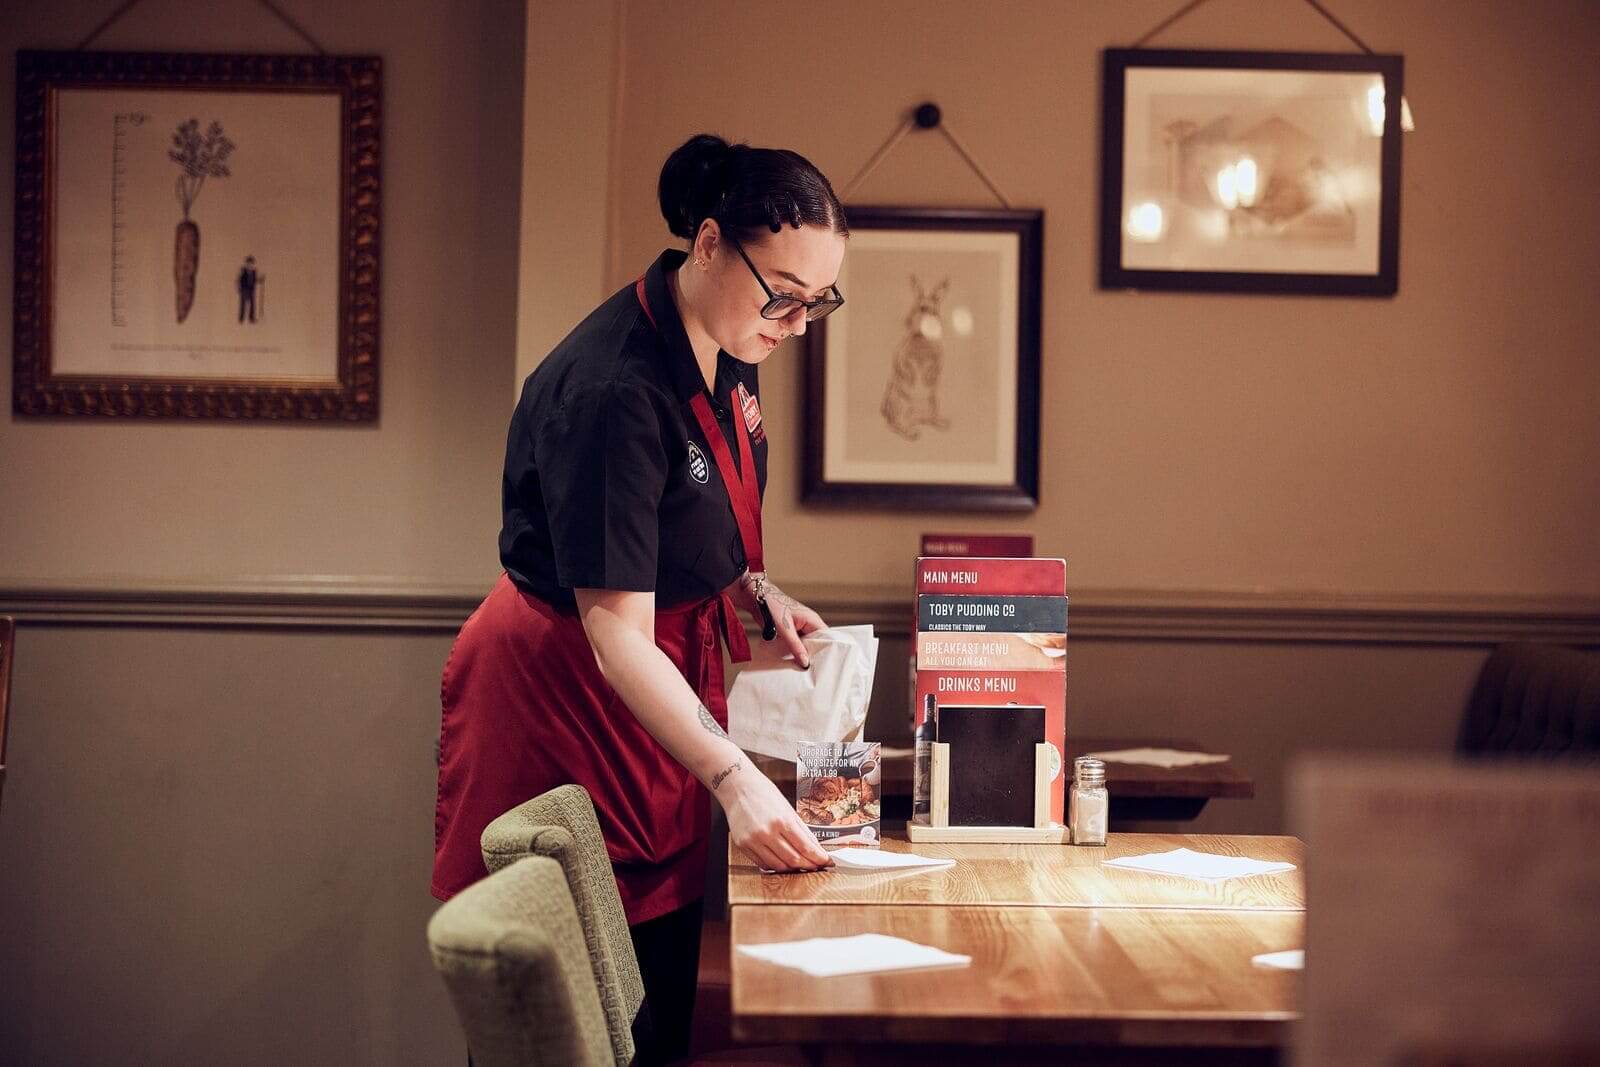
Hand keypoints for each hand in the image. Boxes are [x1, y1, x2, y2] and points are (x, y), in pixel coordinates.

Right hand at [716, 762, 833, 871]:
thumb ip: (802, 830)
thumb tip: (816, 848)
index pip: (805, 847)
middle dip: (808, 866)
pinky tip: (782, 861)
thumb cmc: (764, 794)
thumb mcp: (788, 809)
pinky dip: (775, 866)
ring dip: (792, 869)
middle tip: (816, 866)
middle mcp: (767, 832)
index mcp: (782, 820)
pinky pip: (763, 864)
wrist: (738, 787)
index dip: (819, 858)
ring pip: (778, 866)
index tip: (827, 862)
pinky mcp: (743, 845)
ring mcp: (753, 840)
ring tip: (801, 865)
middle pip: (793, 860)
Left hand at [735, 573, 826, 668]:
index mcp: (812, 620)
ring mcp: (800, 627)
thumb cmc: (772, 606)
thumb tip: (805, 662)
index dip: (826, 651)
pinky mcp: (792, 631)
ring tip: (803, 667)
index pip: (827, 638)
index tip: (823, 666)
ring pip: (807, 644)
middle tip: (811, 670)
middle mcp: (809, 624)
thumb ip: (795, 646)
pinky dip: (795, 650)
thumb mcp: (785, 629)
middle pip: (817, 643)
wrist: (756, 596)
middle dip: (814, 655)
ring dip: (804, 653)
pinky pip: (798, 643)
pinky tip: (793, 660)